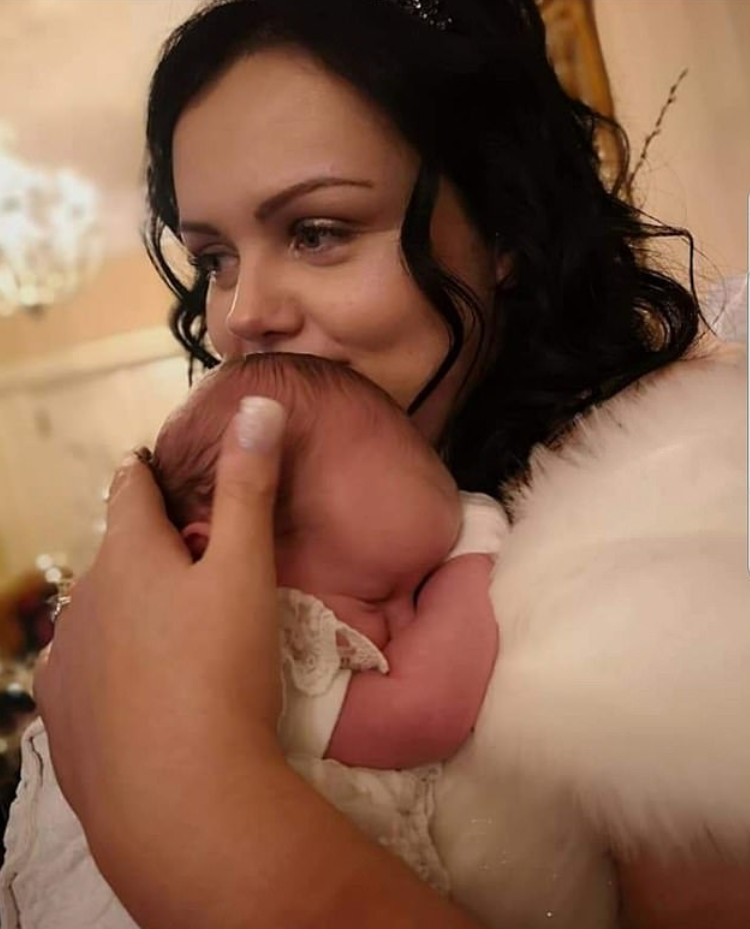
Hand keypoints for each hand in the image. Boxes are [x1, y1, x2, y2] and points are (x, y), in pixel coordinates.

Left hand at [34, 396, 286, 836]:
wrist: (180, 799)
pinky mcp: (63, 716)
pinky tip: (135, 689)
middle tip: (185, 564)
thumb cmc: (220, 669)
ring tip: (164, 631)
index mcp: (130, 555)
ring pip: (97, 615)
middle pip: (115, 556)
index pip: (131, 491)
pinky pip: (85, 671)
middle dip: (144, 550)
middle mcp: (85, 599)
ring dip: (126, 609)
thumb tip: (260, 405)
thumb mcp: (245, 570)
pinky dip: (109, 666)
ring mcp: (65, 660)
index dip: (143, 474)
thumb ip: (250, 486)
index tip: (146, 464)